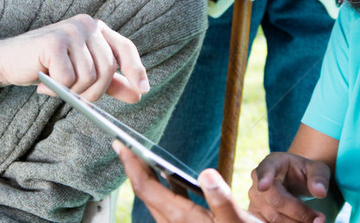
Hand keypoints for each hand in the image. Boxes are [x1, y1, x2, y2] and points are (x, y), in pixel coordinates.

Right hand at [0, 14, 147, 102]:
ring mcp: (71, 31)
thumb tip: (138, 95)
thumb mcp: (84, 74)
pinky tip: (45, 83)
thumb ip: (111, 82)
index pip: (125, 48)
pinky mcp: (54, 42)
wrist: (7, 60)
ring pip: (89, 76)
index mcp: (98, 29)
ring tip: (56, 87)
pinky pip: (68, 78)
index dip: (136, 69)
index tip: (143, 90)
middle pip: (108, 68)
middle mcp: (88, 25)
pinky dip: (57, 88)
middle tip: (76, 98)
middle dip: (94, 92)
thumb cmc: (48, 66)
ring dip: (73, 92)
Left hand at [114, 141, 259, 222]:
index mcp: (182, 219)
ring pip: (155, 201)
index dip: (132, 166)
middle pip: (145, 194)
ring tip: (143, 159)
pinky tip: (171, 180)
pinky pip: (167, 205)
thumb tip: (205, 173)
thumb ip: (221, 199)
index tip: (122, 145)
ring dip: (147, 179)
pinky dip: (163, 188)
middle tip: (126, 146)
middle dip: (134, 169)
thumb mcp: (237, 220)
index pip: (147, 189)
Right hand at [248, 152, 330, 222]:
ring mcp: (254, 199)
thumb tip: (320, 192)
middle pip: (276, 201)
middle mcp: (257, 181)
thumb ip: (319, 178)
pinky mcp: (255, 214)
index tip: (264, 186)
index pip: (266, 169)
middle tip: (320, 220)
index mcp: (272, 162)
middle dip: (299, 213)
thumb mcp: (316, 168)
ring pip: (273, 218)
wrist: (294, 182)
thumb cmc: (304, 172)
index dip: (264, 178)